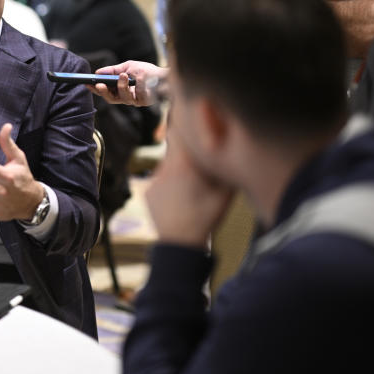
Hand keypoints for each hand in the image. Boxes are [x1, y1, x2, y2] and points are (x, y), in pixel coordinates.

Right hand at [89, 60, 166, 106]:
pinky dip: (138, 85)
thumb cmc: (147, 71)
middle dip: (104, 92)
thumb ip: (113, 70)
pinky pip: (138, 94)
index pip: (105, 91)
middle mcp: (126, 97)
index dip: (95, 89)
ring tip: (123, 75)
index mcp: (120, 89)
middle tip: (99, 84)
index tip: (87, 83)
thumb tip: (98, 72)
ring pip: (123, 97)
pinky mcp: (145, 101)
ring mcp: (135, 100)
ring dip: (121, 86)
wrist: (165, 76)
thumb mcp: (127, 66)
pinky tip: (139, 78)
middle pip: (111, 99)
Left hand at [145, 126, 233, 247]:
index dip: (188, 129)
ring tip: (191, 188)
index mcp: (183, 164)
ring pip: (168, 166)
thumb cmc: (206, 217)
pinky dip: (170, 185)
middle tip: (199, 165)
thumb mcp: (224, 193)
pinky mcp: (147, 191)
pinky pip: (161, 180)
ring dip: (179, 170)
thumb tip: (225, 149)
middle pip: (175, 149)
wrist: (180, 243)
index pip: (179, 132)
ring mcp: (153, 180)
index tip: (197, 131)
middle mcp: (164, 168)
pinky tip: (180, 199)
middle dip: (187, 153)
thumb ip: (222, 167)